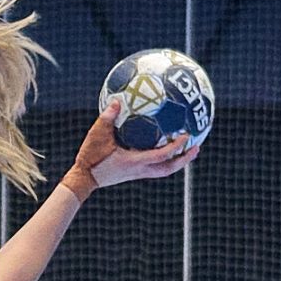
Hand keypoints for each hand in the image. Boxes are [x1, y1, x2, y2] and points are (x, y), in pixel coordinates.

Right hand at [62, 101, 199, 198]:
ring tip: (187, 149)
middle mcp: (139, 170)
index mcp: (134, 162)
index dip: (176, 147)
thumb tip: (116, 100)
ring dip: (176, 161)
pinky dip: (164, 159)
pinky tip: (165, 147)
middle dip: (184, 159)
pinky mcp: (133, 173)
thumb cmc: (90, 158)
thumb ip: (107, 118)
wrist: (83, 180)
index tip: (187, 135)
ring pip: (163, 170)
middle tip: (197, 146)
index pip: (162, 156)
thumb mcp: (96, 136)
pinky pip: (154, 166)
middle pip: (168, 169)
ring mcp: (137, 173)